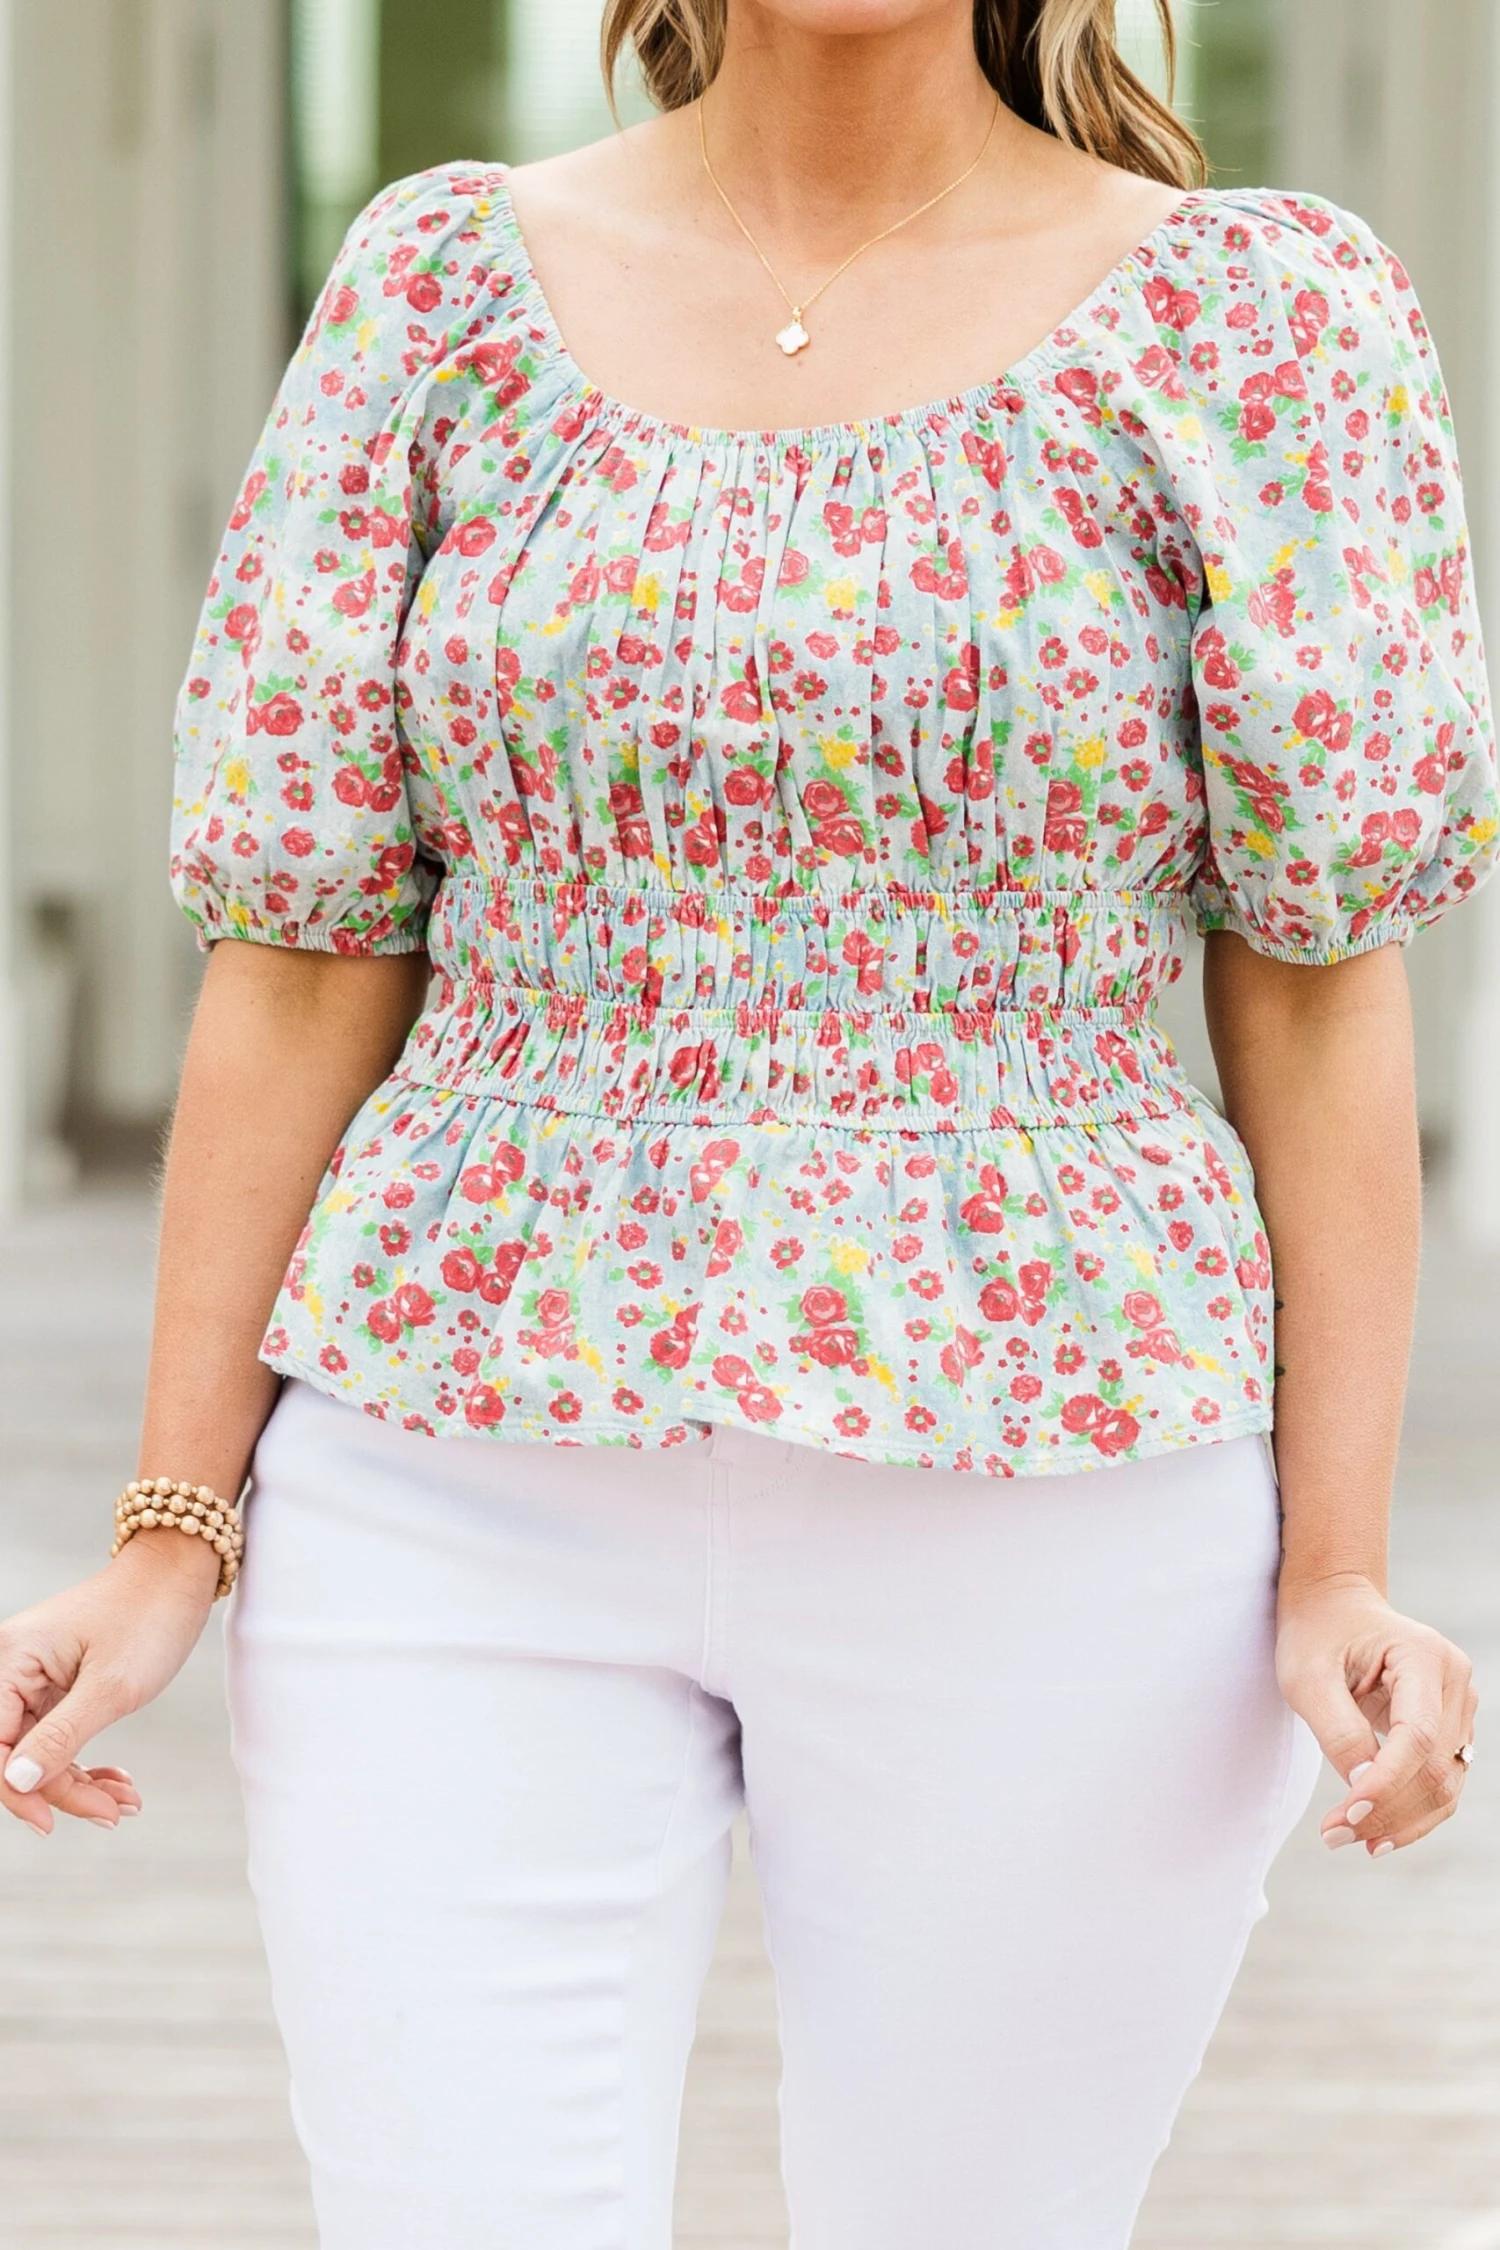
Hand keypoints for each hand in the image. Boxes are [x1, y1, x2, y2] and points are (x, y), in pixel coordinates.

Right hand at [0, 1531, 218, 1836]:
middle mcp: (13, 1668)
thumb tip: (15, 1783)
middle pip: (16, 1754)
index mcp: (12, 1661)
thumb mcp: (110, 1687)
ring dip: (78, 1783)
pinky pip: (57, 1738)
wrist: (179, 1574)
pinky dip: (85, 1763)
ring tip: (126, 1801)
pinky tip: (117, 1782)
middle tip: (115, 1811)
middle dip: (61, 1789)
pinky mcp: (57, 1686)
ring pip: (39, 1752)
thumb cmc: (149, 1616)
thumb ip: (60, 1738)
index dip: (17, 1791)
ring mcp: (35, 1678)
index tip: (52, 1823)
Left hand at [1276, 1571, 1477, 1856]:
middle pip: (1435, 1767)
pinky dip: (1410, 1812)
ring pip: (1445, 1784)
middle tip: (1333, 1836)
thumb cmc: (1316, 1633)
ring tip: (1346, 1838)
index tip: (1346, 1816)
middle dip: (1386, 1810)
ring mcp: (1458, 1705)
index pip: (1416, 1736)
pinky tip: (1374, 1831)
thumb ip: (1338, 1730)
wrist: (1333, 1606)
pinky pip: (1440, 1782)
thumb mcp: (1308, 1676)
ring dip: (1400, 1821)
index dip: (1385, 1783)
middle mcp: (1454, 1680)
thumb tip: (1362, 1789)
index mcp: (1423, 1655)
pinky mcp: (1450, 1728)